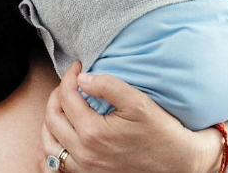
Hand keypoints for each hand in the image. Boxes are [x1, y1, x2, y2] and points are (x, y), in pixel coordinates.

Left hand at [38, 61, 218, 172]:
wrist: (178, 163)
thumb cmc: (161, 132)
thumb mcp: (138, 102)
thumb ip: (109, 86)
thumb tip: (82, 78)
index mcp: (93, 132)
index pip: (66, 97)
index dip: (69, 76)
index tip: (77, 66)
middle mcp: (84, 153)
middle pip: (52, 117)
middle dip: (57, 94)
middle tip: (69, 81)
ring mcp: (85, 168)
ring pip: (49, 143)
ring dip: (50, 120)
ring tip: (61, 104)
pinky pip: (57, 164)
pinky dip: (52, 147)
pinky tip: (59, 134)